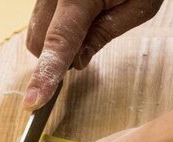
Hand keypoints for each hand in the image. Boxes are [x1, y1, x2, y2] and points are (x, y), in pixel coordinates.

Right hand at [23, 0, 163, 109]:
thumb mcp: (139, 5)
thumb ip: (104, 34)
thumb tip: (77, 62)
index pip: (58, 44)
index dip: (45, 76)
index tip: (33, 101)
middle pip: (38, 40)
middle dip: (56, 56)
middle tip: (89, 45)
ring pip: (36, 28)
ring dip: (55, 39)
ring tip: (88, 22)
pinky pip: (41, 14)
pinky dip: (55, 25)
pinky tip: (80, 15)